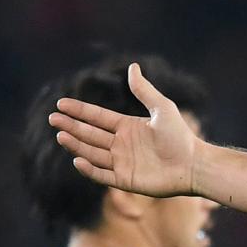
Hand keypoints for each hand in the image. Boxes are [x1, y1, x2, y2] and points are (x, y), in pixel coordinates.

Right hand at [51, 63, 199, 198]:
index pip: (97, 117)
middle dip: (71, 126)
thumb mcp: (162, 108)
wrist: (193, 164)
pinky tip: (77, 159)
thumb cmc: (181, 136)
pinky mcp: (126, 181)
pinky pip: (103, 175)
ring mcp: (122, 163)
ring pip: (92, 153)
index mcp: (127, 127)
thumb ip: (144, 90)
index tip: (61, 104)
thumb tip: (133, 66)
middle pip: (90, 134)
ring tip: (60, 135)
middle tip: (52, 119)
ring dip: (76, 144)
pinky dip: (89, 169)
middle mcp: (121, 145)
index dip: (79, 110)